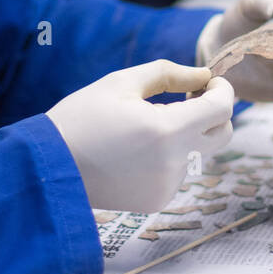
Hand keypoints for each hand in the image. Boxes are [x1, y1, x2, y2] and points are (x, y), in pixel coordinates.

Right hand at [46, 61, 233, 212]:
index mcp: (167, 130)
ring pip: (197, 151)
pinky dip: (167, 156)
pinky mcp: (157, 200)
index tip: (210, 81)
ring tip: (145, 126)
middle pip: (223, 135)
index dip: (223, 90)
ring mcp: (167, 185)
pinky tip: (135, 150)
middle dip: (215, 112)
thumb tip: (203, 75)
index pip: (222, 109)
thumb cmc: (82, 118)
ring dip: (185, 133)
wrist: (49, 168)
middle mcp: (173, 163)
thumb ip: (169, 74)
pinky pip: (177, 171)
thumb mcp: (122, 83)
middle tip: (190, 97)